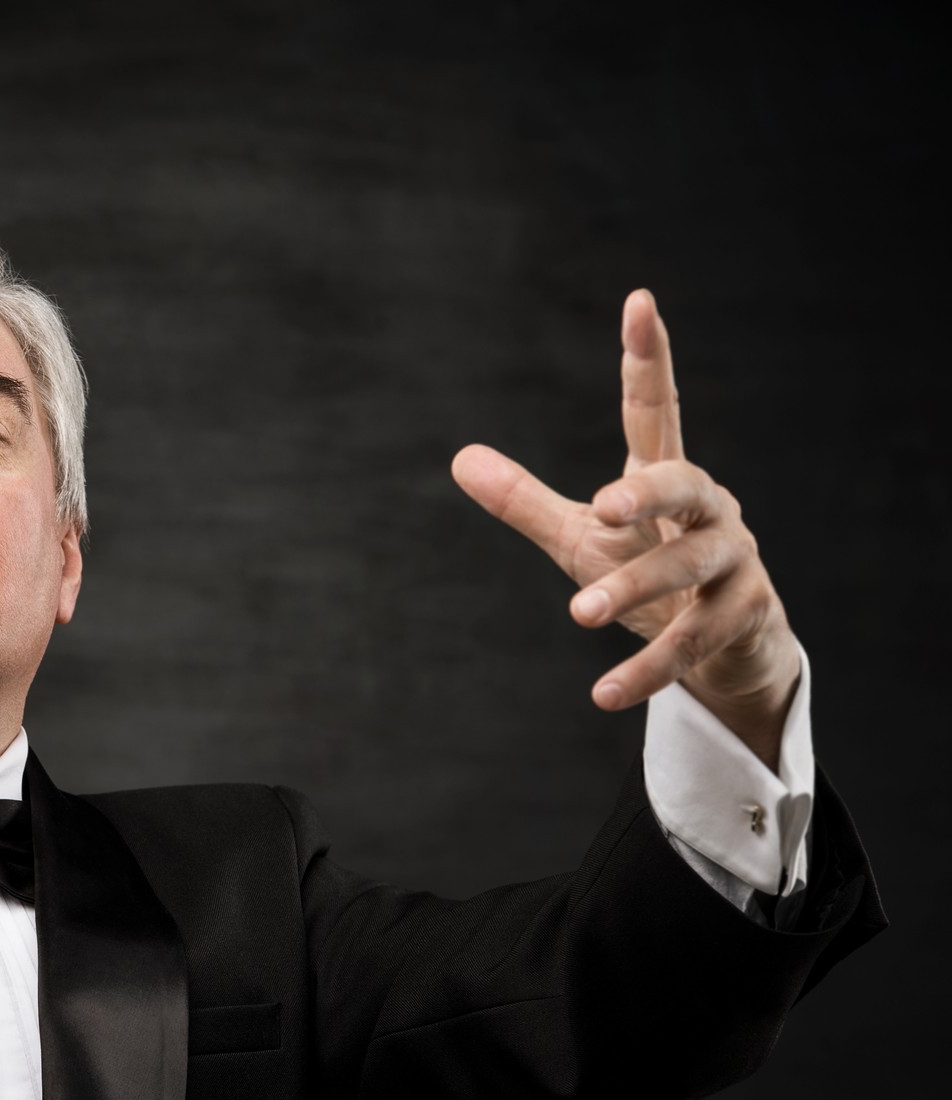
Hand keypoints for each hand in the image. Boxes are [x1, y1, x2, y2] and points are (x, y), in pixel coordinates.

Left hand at [450, 289, 801, 767]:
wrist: (722, 650)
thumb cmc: (645, 573)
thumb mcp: (580, 536)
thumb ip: (524, 500)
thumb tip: (459, 458)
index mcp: (665, 478)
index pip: (655, 408)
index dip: (646, 357)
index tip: (639, 301)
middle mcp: (710, 508)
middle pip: (684, 484)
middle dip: (646, 492)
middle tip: (602, 506)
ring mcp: (735, 561)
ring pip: (688, 565)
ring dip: (633, 589)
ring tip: (577, 613)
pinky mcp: (744, 617)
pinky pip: (692, 643)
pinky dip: (645, 669)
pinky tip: (602, 694)